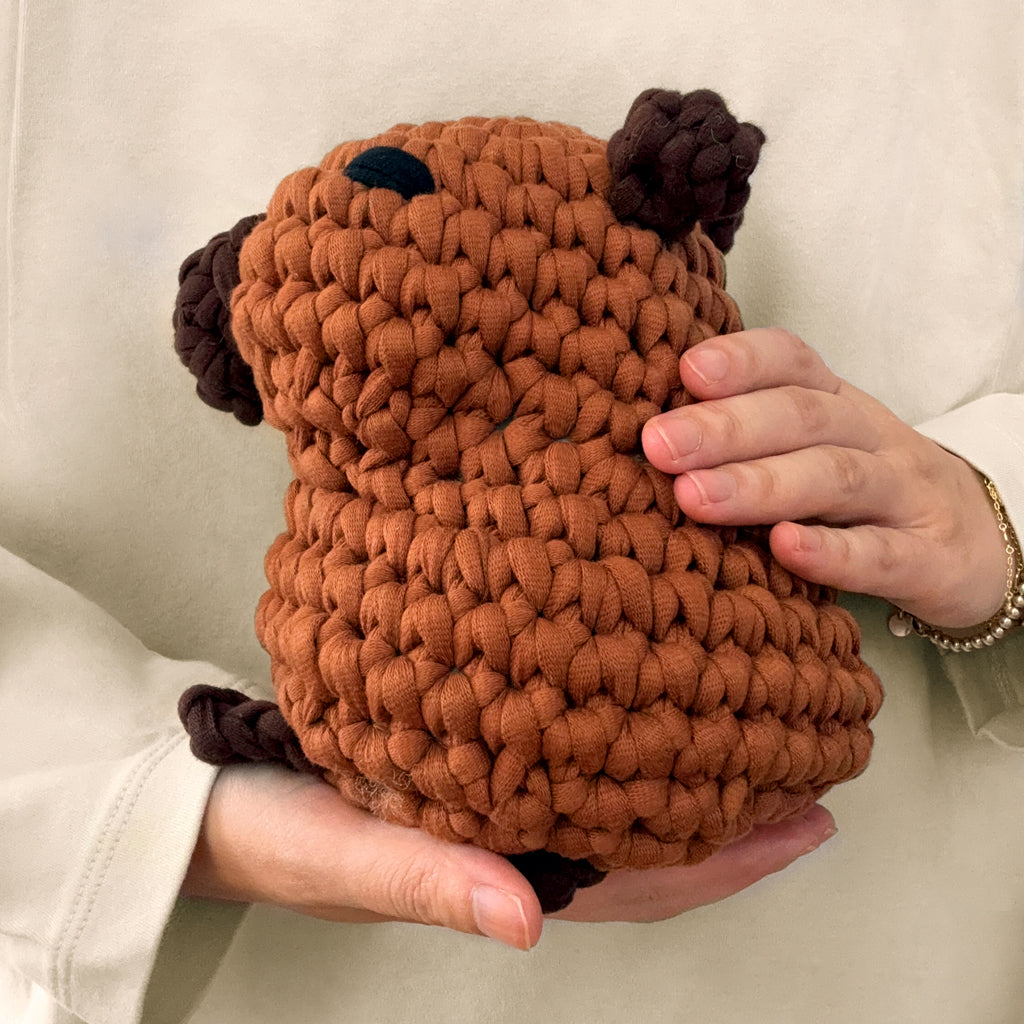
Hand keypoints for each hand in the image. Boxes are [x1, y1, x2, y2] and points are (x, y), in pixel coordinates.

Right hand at [182, 764, 836, 946]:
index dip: (732, 857)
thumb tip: (526, 923)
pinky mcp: (472, 751)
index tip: (811, 817)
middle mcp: (520, 833)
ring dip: (686, 754)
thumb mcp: (350, 856)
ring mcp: (500, 793)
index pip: (646, 874)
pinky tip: (636, 681)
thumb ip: (433, 882)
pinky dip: (614, 718)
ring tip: (749, 713)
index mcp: (509, 871)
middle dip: (735, 805)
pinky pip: (565, 741)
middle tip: (811, 755)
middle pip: (653, 828)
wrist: (218, 795)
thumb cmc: (280, 834)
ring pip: (618, 782)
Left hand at [641, 328, 1008, 628]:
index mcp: (834, 403)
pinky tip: (782, 549)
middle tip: (659, 445)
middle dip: (725, 428)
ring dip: (761, 485)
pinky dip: (830, 552)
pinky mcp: (929, 559)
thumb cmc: (861, 492)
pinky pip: (880, 554)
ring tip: (695, 496)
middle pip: (801, 418)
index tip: (686, 371)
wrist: (977, 540)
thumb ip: (746, 437)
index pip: (793, 361)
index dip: (743, 361)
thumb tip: (646, 436)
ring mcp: (905, 495)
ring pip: (835, 478)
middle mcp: (870, 437)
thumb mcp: (814, 448)